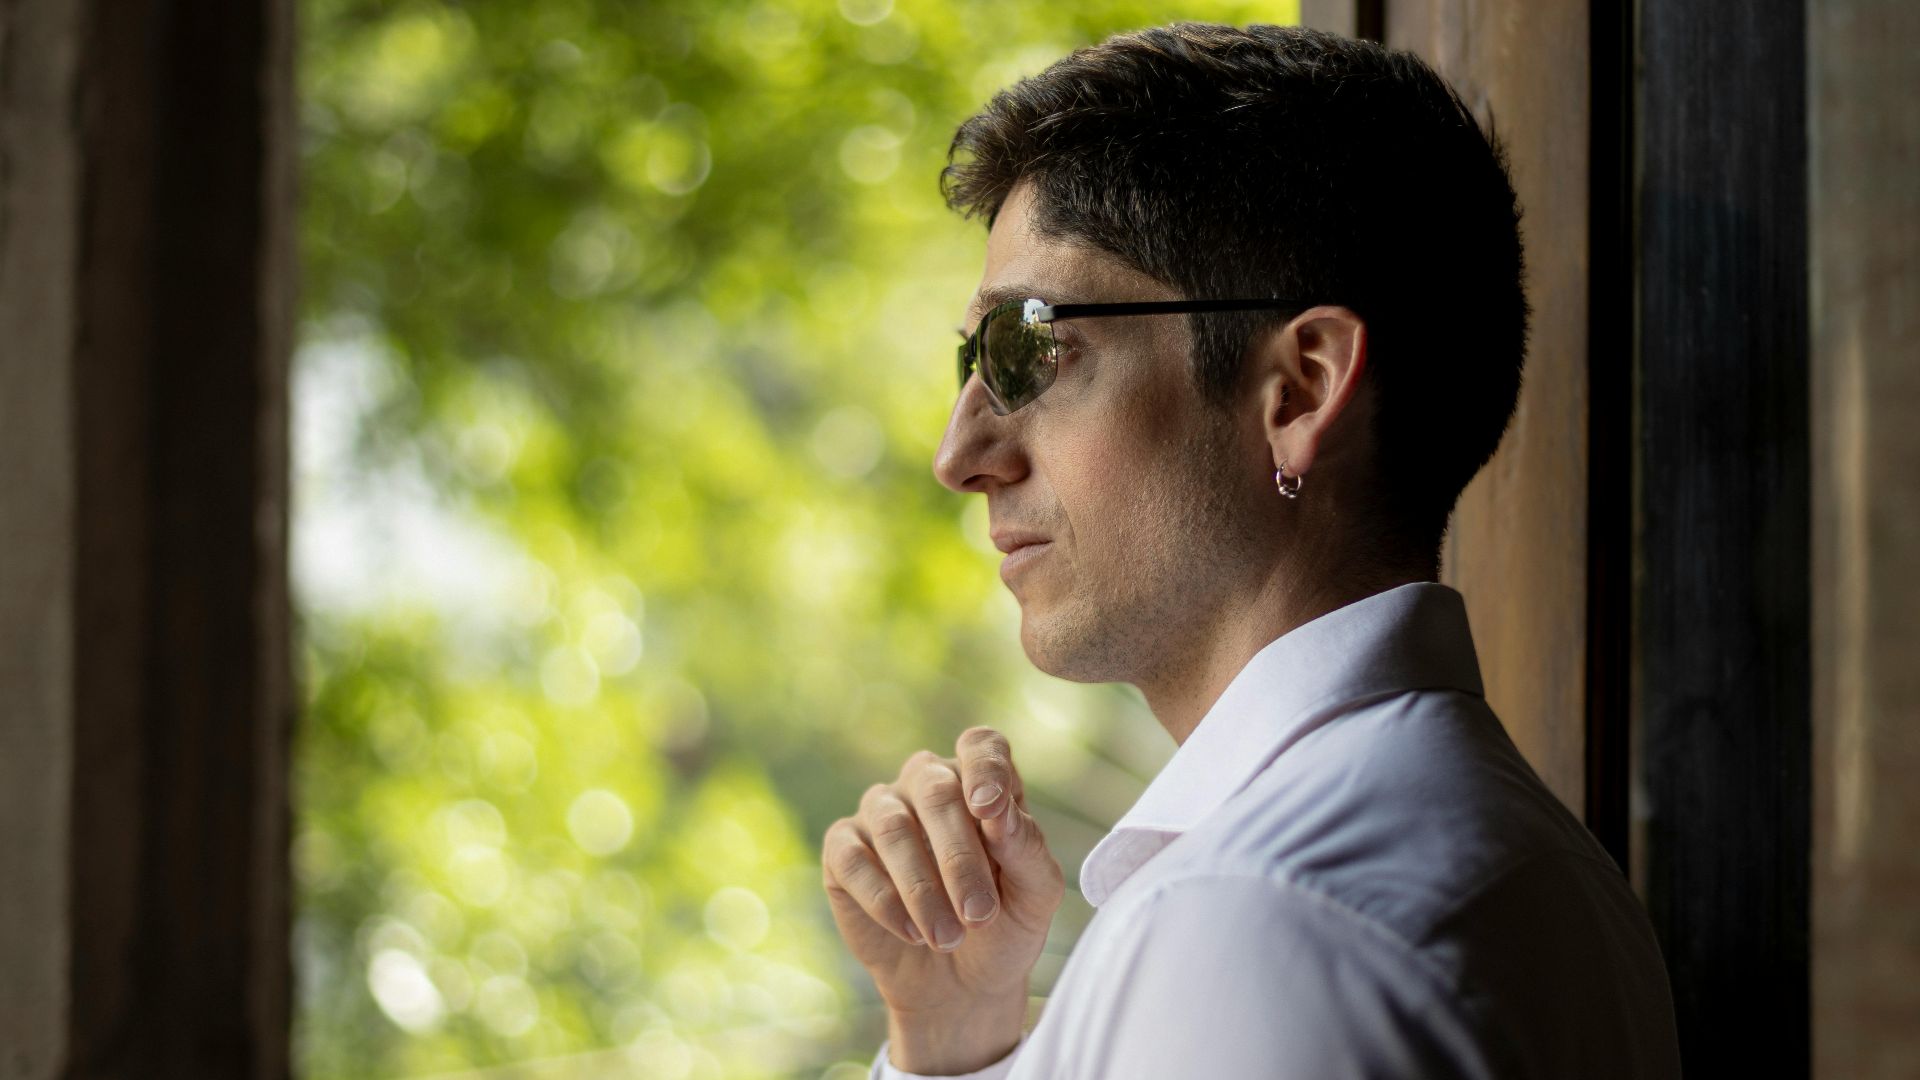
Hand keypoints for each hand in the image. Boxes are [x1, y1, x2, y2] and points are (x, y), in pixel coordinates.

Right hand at [820, 726, 1064, 1017]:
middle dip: (959, 857)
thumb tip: (998, 811)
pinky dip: (885, 899)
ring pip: (892, 825)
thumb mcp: (1034, 896)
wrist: (958, 986)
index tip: (989, 808)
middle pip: (936, 789)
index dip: (985, 769)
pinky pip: (852, 858)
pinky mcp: (843, 850)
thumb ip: (1025, 847)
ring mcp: (881, 812)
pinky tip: (911, 931)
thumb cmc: (1003, 927)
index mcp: (981, 783)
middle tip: (979, 915)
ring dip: (923, 888)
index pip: (980, 747)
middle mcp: (927, 784)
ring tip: (949, 937)